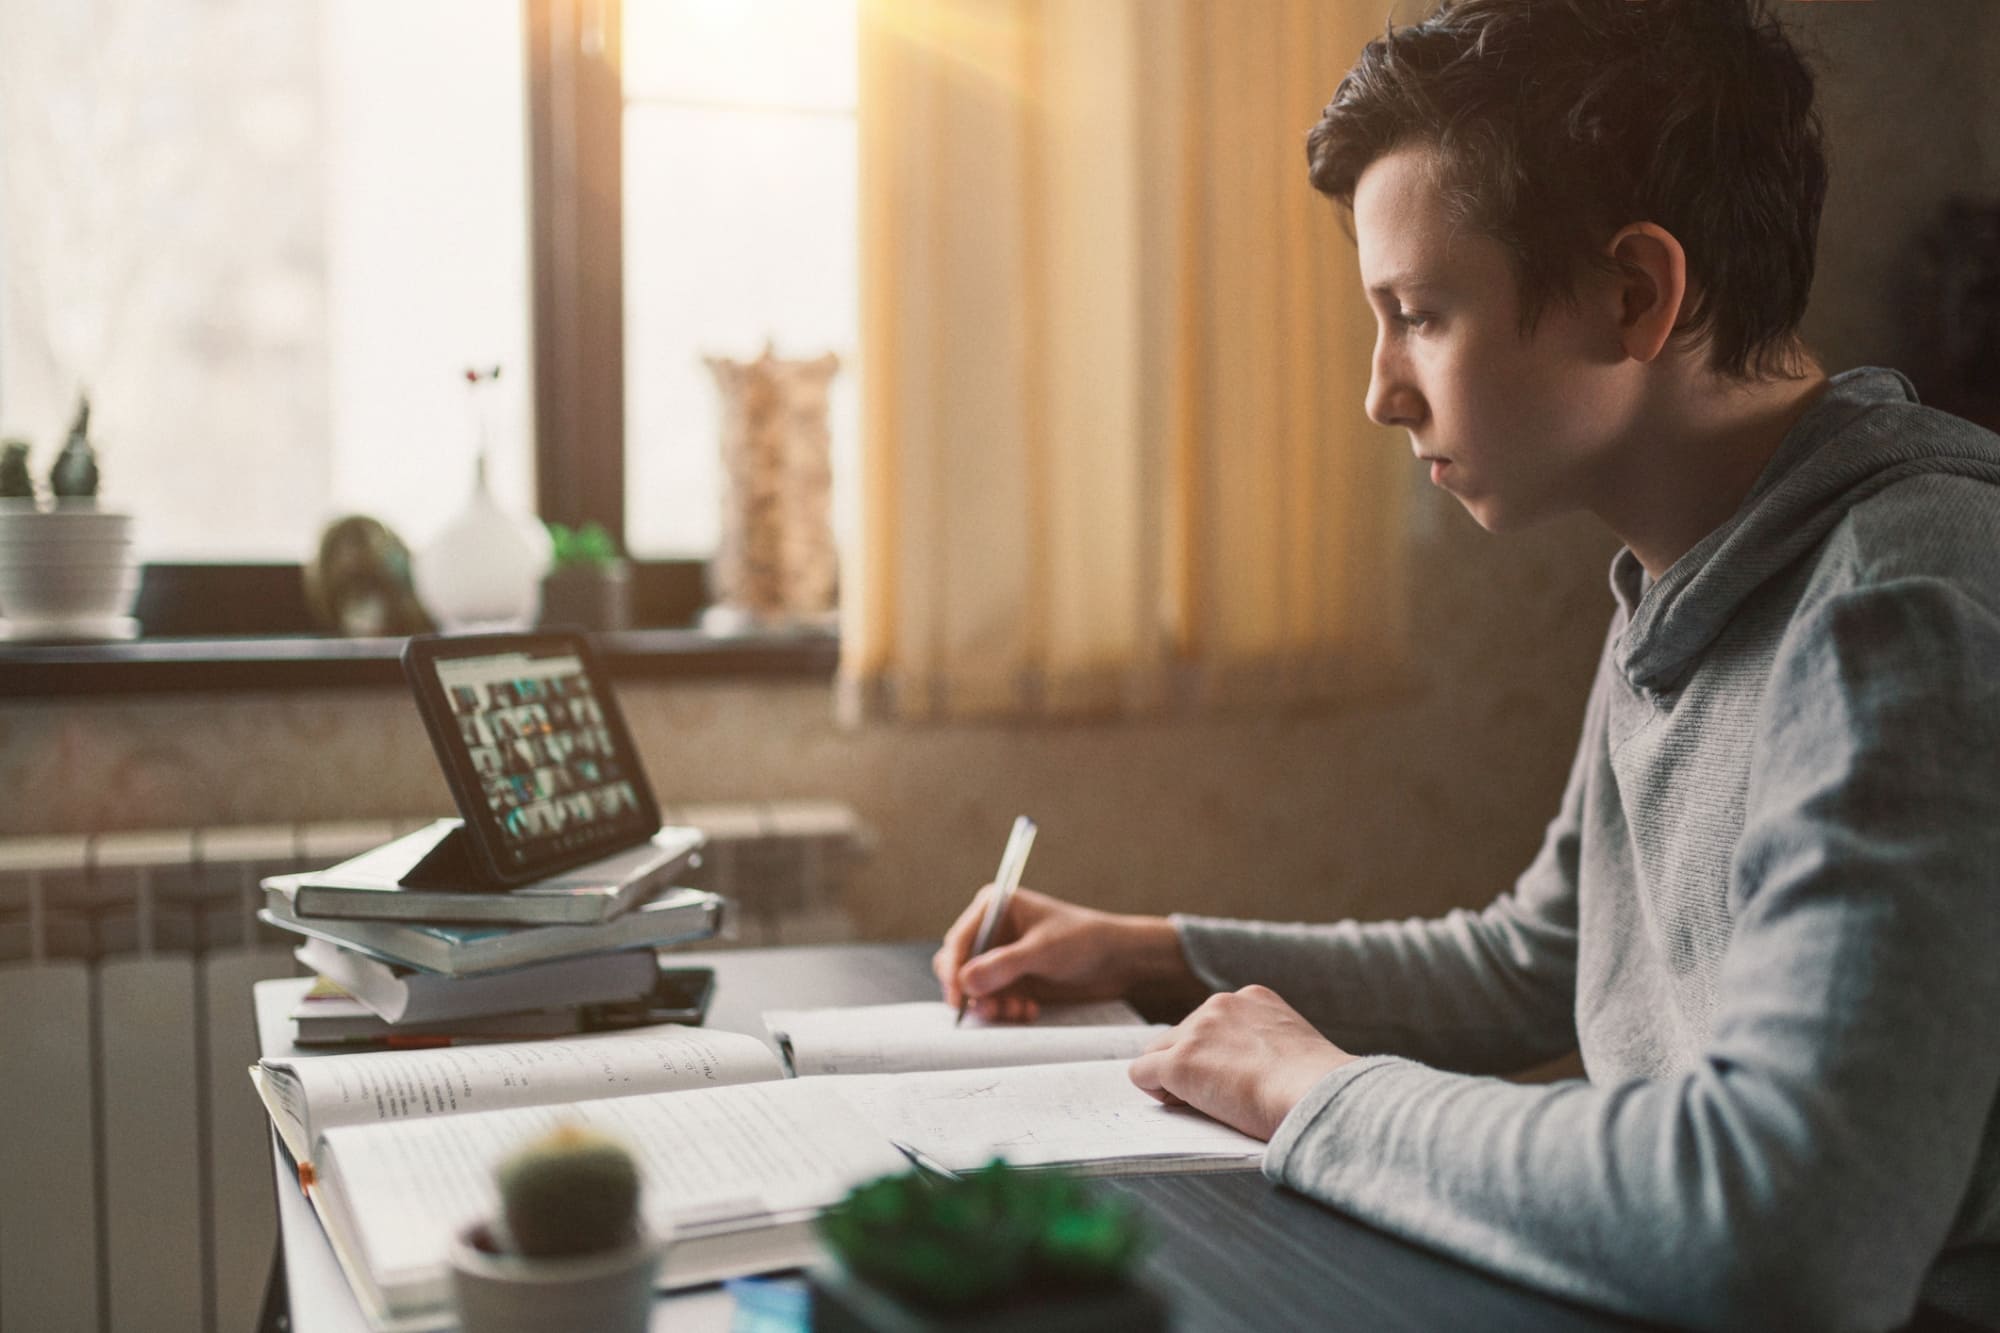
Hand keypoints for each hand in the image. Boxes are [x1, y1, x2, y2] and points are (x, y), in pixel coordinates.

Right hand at [932, 886, 1192, 1021]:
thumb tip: (964, 982)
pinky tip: (1029, 1011)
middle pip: (958, 965)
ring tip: (1018, 1010)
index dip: (953, 969)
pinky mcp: (1012, 979)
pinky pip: (992, 1000)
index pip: (958, 940)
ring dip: (992, 1005)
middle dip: (973, 991)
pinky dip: (1005, 1010)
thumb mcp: (1043, 952)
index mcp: (994, 907)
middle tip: (992, 1009)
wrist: (1118, 960)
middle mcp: (992, 930)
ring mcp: (1001, 956)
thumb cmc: (1084, 941)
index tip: (959, 998)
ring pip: (974, 988)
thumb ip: (1004, 966)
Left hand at [1127, 985, 1355, 1140]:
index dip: (1217, 1055)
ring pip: (1158, 1053)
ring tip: (1211, 1104)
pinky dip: (1155, 1092)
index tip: (1240, 1078)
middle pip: (1180, 1035)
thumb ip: (1267, 1044)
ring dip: (1175, 1079)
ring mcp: (1197, 1031)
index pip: (1211, 1023)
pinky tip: (1182, 1106)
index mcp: (1253, 998)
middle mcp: (1220, 1004)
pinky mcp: (1180, 1061)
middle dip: (1191, 1064)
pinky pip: (1142, 1073)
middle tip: (1221, 1097)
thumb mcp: (1295, 1047)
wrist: (1316, 1094)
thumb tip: (1246, 1066)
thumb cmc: (1317, 1086)